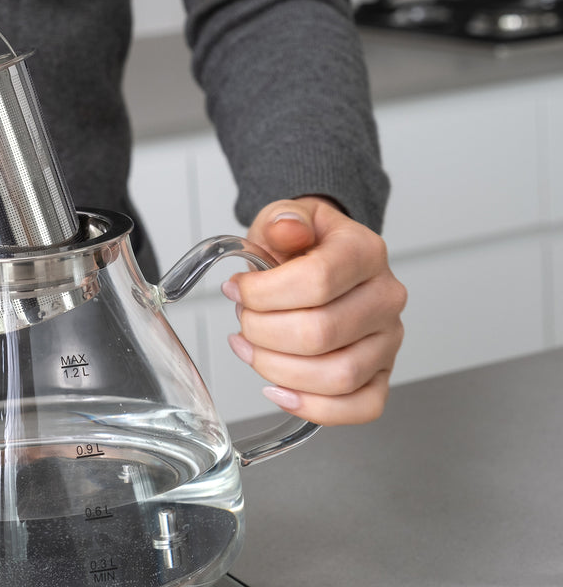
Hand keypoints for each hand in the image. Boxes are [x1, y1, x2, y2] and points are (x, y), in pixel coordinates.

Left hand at [222, 196, 406, 424]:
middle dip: (262, 332)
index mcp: (365, 252)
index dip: (263, 293)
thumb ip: (283, 220)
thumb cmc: (302, 246)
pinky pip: (362, 406)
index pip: (316, 281)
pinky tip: (279, 389)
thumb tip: (286, 229)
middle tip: (242, 321)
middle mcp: (385, 297)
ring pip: (337, 376)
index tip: (237, 290)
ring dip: (277, 369)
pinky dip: (314, 407)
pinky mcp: (383, 372)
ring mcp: (388, 339)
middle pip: (320, 333)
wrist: (322, 258)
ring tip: (251, 349)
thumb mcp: (285, 218)